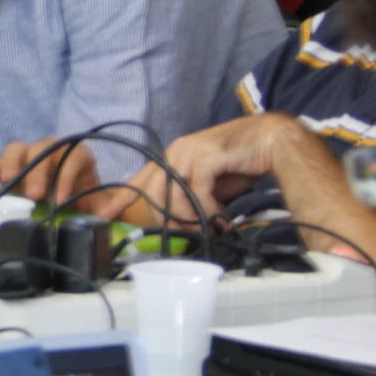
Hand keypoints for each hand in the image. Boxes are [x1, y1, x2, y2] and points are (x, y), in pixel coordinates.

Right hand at [0, 138, 98, 207]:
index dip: (66, 175)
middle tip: (34, 194)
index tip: (60, 198)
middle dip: (36, 170)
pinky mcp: (13, 167)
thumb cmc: (90, 198)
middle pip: (42, 148)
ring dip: (11, 164)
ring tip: (6, 182)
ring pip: (18, 149)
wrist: (80, 197)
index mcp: (78, 154)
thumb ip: (107, 208)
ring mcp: (30, 156)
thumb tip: (104, 216)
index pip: (72, 157)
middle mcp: (53, 149)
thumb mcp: (102, 203)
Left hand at [111, 114, 299, 228]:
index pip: (140, 178)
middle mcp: (175, 151)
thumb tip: (181, 220)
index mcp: (171, 156)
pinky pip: (197, 193)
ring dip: (189, 218)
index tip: (104, 215)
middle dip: (166, 219)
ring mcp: (189, 151)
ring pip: (173, 195)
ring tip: (208, 227)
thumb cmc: (241, 163)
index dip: (121, 196)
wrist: (270, 141)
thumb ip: (190, 196)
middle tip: (186, 234)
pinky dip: (208, 212)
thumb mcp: (208, 183)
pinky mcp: (206, 156)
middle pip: (153, 193)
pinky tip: (220, 219)